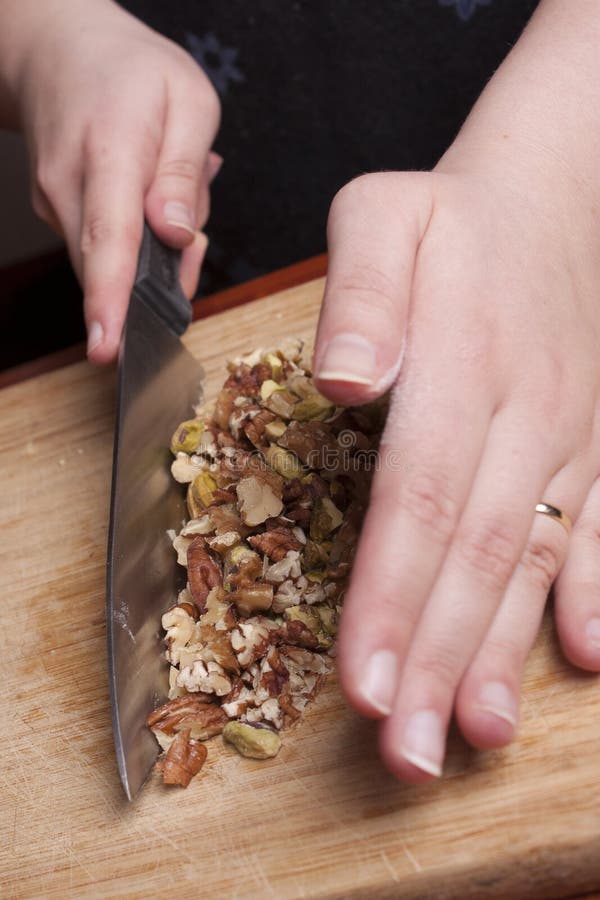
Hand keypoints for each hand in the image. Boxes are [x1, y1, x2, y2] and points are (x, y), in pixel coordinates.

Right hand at [7, 0, 219, 362]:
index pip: (109, 238)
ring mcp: (55, 202)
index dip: (110, 300)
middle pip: (114, 266)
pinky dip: (138, 238)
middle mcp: (70, 184)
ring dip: (155, 249)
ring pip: (116, 261)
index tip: (108, 348)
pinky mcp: (55, 212)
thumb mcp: (189, 99)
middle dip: (161, 277)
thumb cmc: (132, 70)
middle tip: (192, 233)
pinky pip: (106, 248)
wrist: (59, 46)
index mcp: (109, 150)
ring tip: (172, 191)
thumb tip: (175, 235)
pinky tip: (149, 198)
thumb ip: (184, 173)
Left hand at [313, 161, 599, 780]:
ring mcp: (571, 436)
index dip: (390, 594)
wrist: (561, 191)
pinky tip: (588, 658)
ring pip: (533, 558)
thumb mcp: (386, 215)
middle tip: (408, 754)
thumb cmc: (455, 214)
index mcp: (462, 365)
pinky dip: (595, 593)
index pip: (419, 498)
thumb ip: (363, 292)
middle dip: (436, 658)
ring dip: (503, 651)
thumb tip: (344, 379)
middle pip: (474, 553)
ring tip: (475, 732)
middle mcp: (524, 415)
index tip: (365, 682)